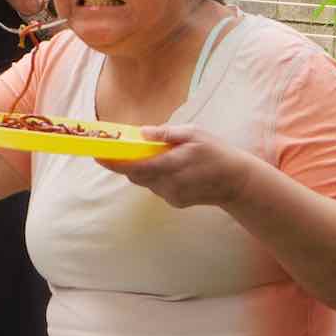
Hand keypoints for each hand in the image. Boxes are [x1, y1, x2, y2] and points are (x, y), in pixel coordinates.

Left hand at [96, 123, 264, 208]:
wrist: (237, 182)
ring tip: (160, 156)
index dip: (114, 163)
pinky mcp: (175, 203)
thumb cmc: (217, 152)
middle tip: (123, 149)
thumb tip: (143, 132)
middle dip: (128, 163)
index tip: (98, 156)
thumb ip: (167, 134)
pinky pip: (157, 187)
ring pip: (146, 182)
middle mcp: (169, 185)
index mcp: (172, 165)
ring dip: (145, 169)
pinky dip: (158, 177)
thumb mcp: (195, 133)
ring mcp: (172, 196)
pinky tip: (174, 169)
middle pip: (135, 175)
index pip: (135, 167)